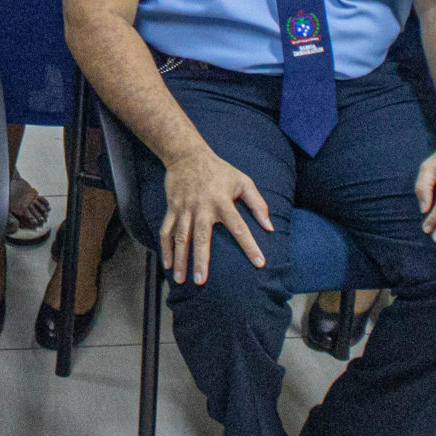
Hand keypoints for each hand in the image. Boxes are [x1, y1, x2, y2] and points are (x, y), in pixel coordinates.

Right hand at [158, 147, 271, 284]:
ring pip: (180, 238)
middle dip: (201, 260)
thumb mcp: (243, 181)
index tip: (259, 263)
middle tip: (202, 281)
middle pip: (201, 237)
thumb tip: (270, 227)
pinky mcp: (172, 209)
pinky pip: (166, 231)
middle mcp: (202, 207)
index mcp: (223, 201)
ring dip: (180, 259)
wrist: (186, 155)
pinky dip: (165, 248)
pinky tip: (167, 264)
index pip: (239, 226)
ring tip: (180, 280)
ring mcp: (184, 209)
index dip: (249, 245)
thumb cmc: (219, 171)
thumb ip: (258, 203)